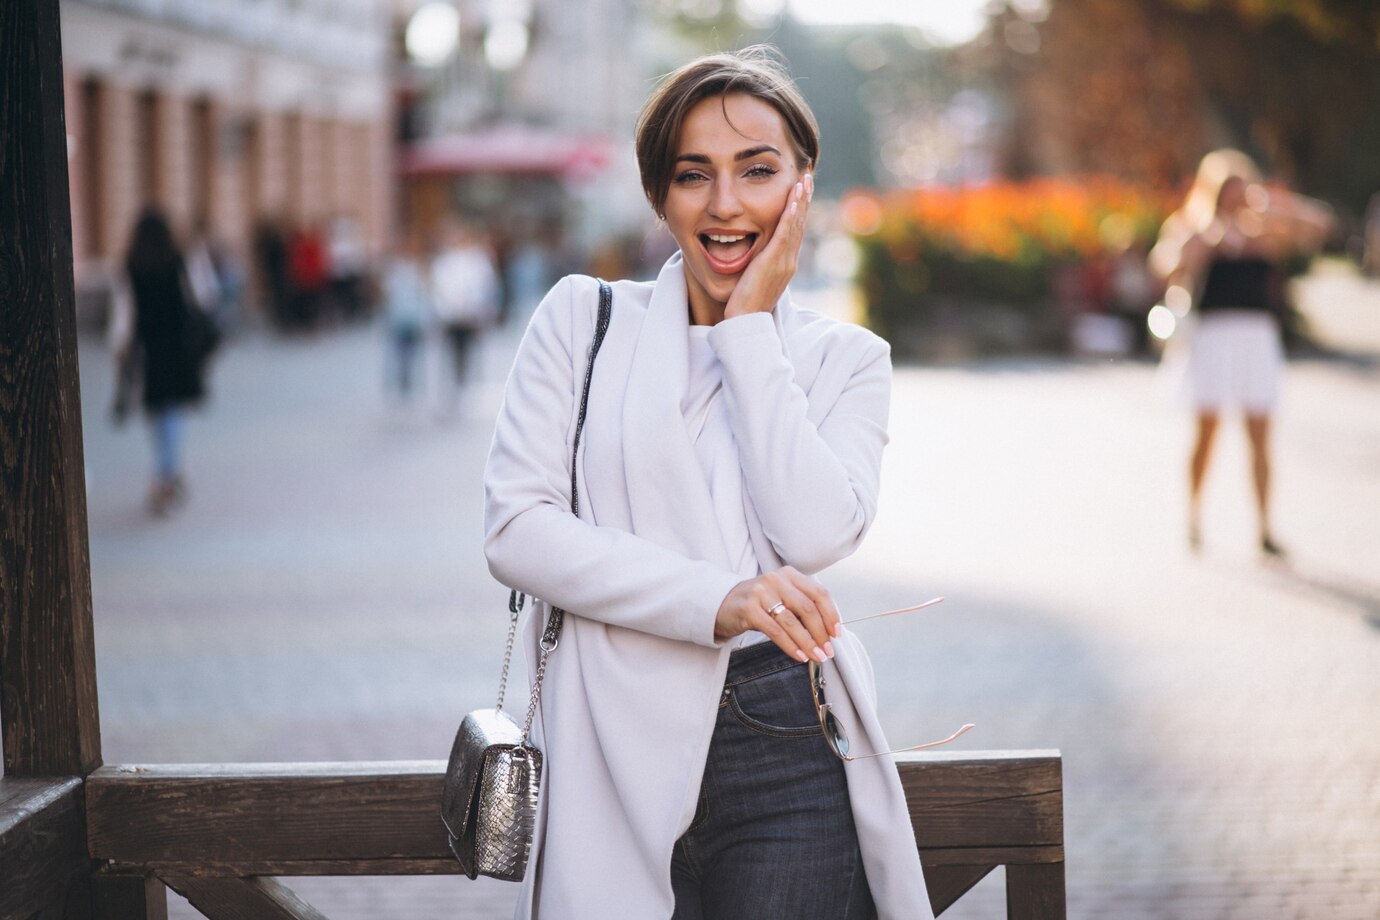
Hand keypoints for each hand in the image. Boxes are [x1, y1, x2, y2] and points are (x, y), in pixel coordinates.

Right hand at [714, 564, 839, 662]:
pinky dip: (790, 646)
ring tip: (816, 656)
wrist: (723, 604)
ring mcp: (761, 592)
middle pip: (808, 608)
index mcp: (790, 574)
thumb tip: (829, 631)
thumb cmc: (758, 603)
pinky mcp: (749, 609)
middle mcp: (776, 579)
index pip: (819, 593)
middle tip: (828, 651)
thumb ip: (803, 607)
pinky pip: (775, 631)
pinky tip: (798, 656)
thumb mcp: (782, 597)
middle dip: (821, 633)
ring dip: (808, 643)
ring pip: (792, 621)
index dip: (831, 615)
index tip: (837, 634)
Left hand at [723, 173, 812, 318]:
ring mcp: (784, 261)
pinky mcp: (774, 261)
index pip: (794, 230)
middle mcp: (789, 261)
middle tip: (807, 175)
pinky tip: (793, 199)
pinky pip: (784, 233)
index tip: (800, 190)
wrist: (746, 323)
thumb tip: (751, 257)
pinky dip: (790, 215)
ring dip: (800, 200)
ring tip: (803, 179)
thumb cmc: (745, 306)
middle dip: (804, 198)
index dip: (798, 209)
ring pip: (795, 225)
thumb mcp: (754, 281)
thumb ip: (756, 266)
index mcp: (785, 264)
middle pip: (799, 223)